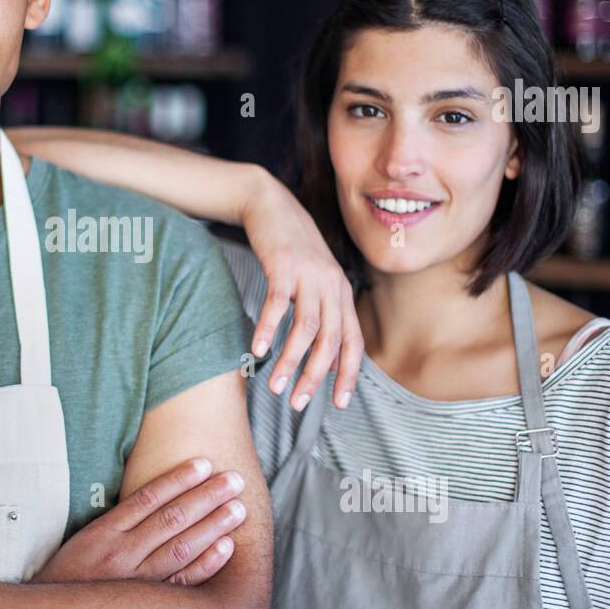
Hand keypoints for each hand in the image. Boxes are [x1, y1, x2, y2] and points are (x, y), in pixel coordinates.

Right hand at [31, 458, 245, 585]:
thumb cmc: (71, 575)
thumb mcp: (86, 539)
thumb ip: (118, 521)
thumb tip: (156, 495)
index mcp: (104, 532)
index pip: (148, 497)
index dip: (179, 479)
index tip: (204, 464)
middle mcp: (122, 554)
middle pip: (172, 518)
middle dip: (206, 497)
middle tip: (234, 481)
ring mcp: (136, 580)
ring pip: (182, 547)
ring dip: (213, 526)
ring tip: (237, 509)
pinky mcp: (147, 603)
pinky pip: (182, 582)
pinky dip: (206, 564)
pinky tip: (226, 548)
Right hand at [240, 170, 362, 411]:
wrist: (272, 205)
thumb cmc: (293, 249)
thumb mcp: (317, 281)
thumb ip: (326, 316)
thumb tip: (331, 362)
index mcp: (342, 293)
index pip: (353, 342)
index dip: (349, 374)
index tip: (338, 403)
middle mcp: (331, 286)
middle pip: (330, 340)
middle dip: (315, 376)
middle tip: (298, 403)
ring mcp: (309, 275)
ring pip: (305, 327)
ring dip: (290, 360)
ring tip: (274, 385)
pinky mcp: (283, 266)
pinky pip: (276, 304)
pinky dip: (267, 329)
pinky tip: (257, 349)